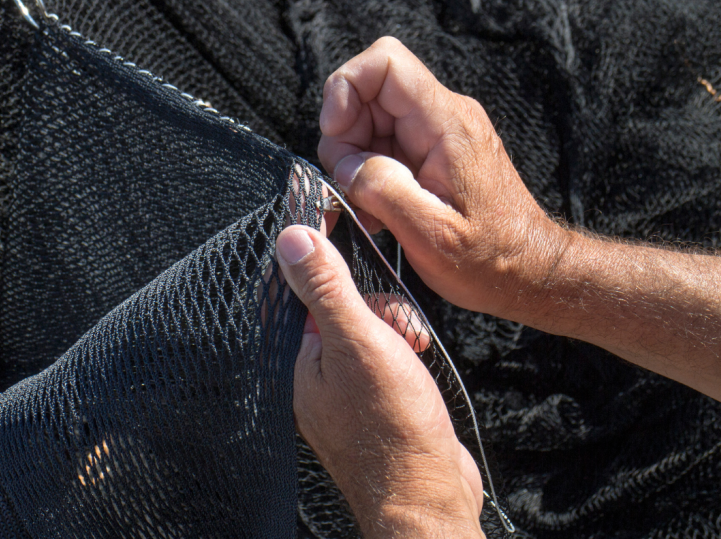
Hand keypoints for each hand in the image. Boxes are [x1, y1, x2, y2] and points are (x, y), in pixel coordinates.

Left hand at [276, 225, 483, 537]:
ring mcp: (342, 386)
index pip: (295, 287)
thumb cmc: (391, 430)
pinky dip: (402, 347)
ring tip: (412, 346)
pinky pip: (381, 351)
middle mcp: (312, 371)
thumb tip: (292, 238)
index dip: (319, 254)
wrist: (427, 496)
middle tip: (396, 324)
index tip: (339, 223)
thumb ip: (325, 289)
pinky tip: (417, 358)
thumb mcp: (358, 343)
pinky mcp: (372, 396)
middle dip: (374, 302)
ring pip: (365, 325)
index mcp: (295, 357)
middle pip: (337, 304)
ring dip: (394, 324)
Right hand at [317, 37, 567, 320]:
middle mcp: (444, 116)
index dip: (345, 89)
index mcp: (447, 124)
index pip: (384, 62)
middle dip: (344, 137)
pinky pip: (384, 143)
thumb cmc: (491, 259)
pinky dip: (369, 172)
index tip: (336, 138)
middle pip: (368, 92)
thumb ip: (383, 190)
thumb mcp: (432, 235)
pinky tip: (380, 209)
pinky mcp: (432, 152)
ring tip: (369, 207)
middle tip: (351, 187)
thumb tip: (346, 168)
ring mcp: (438, 133)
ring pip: (370, 119)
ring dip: (354, 160)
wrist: (530, 272)